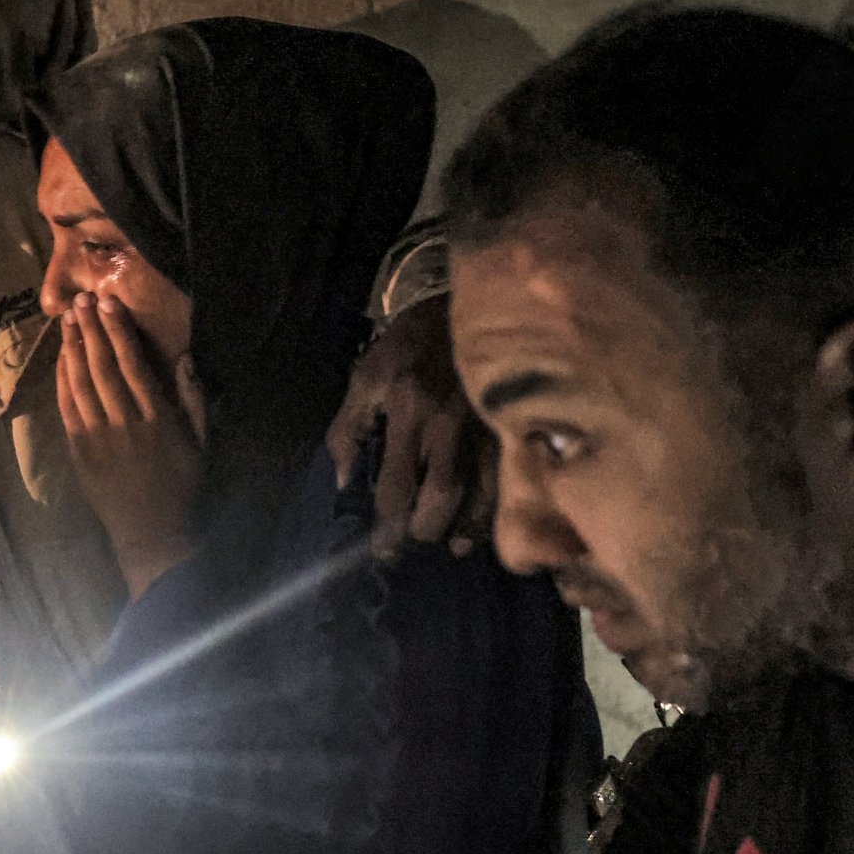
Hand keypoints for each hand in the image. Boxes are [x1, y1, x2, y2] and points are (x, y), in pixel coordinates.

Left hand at [57, 293, 203, 598]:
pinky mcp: (79, 453)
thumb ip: (195, 401)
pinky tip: (60, 359)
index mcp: (157, 418)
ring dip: (72, 349)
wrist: (154, 535)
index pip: (133, 364)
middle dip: (90, 330)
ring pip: (80, 384)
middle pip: (102, 367)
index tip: (108, 304)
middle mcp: (125, 423)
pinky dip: (62, 381)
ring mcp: (98, 439)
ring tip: (67, 320)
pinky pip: (67, 410)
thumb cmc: (184, 487)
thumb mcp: (202, 444)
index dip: (118, 331)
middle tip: (80, 300)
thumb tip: (187, 359)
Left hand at [325, 293, 495, 561]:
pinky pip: (508, 477)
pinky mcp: (509, 424)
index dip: (387, 526)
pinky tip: (487, 524)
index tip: (383, 551)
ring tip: (451, 546)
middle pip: (440, 497)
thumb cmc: (406, 345)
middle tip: (413, 543)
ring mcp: (484, 425)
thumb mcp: (365, 378)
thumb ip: (348, 429)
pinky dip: (497, 507)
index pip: (395, 486)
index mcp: (408, 411)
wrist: (462, 301)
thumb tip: (344, 481)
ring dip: (465, 528)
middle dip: (425, 530)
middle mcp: (448, 424)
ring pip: (481, 494)